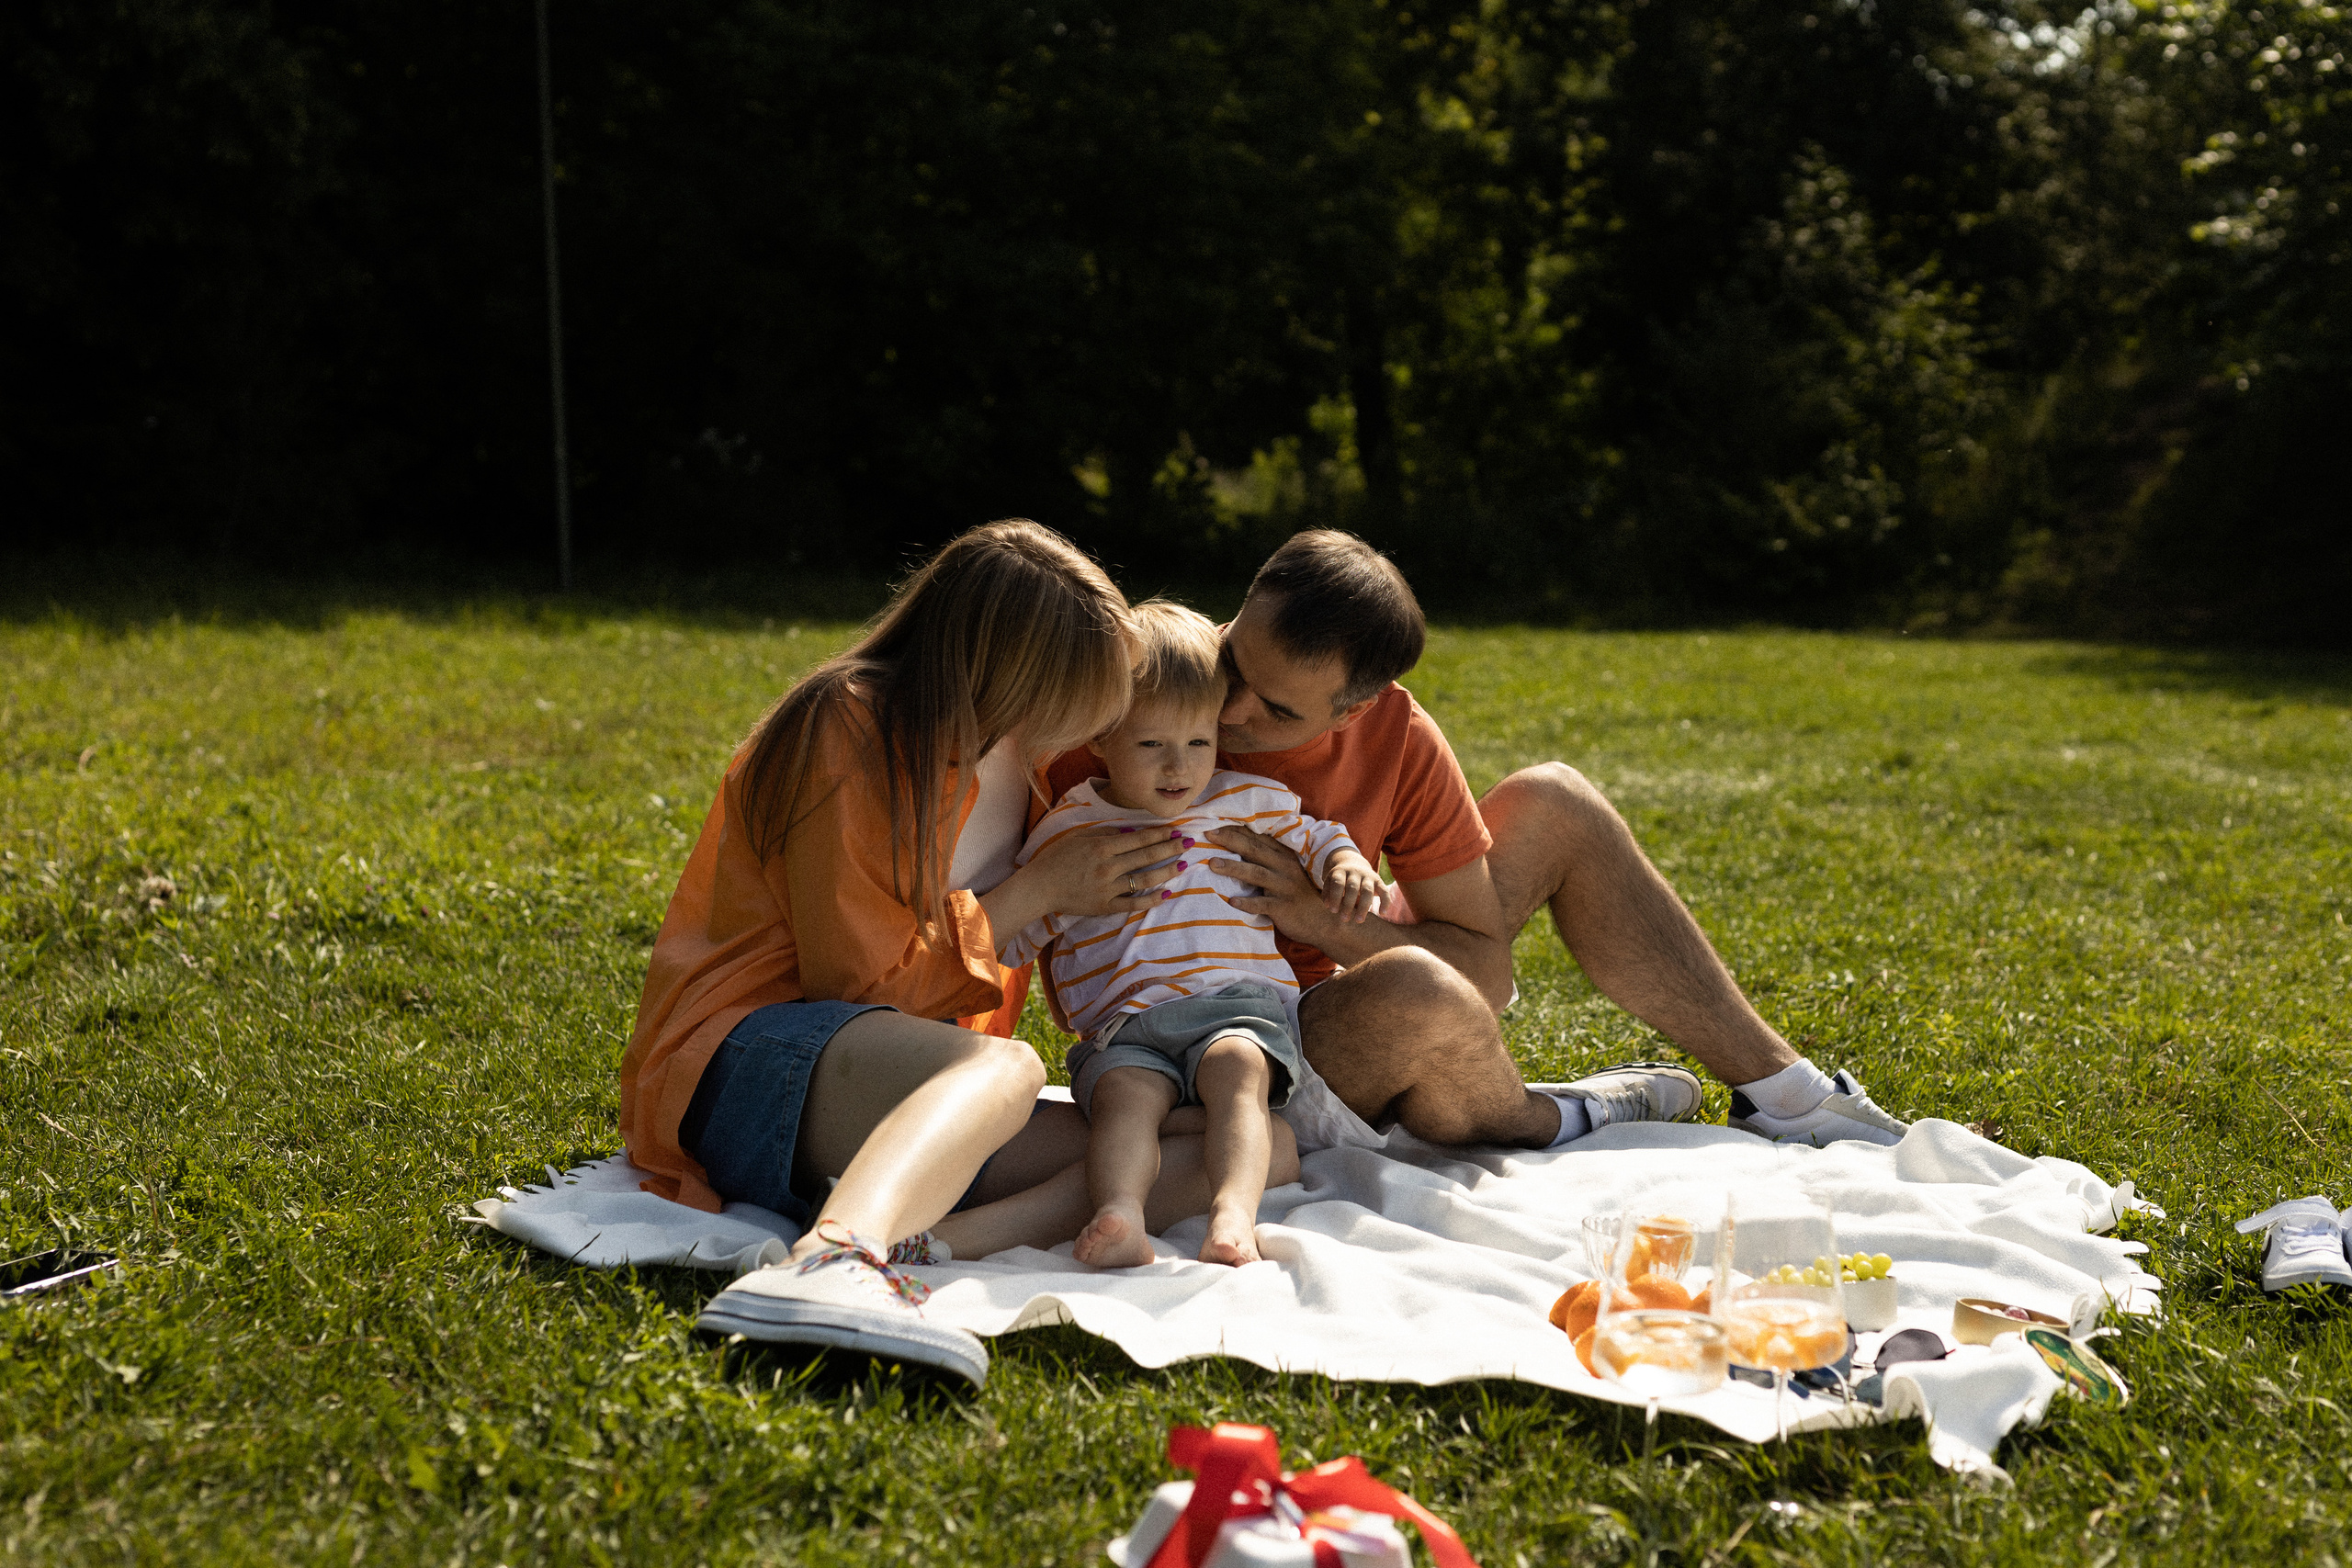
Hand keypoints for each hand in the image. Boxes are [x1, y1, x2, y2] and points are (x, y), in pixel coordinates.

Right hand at [1013, 822, 1189, 918]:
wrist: (1040, 886)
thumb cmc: (1057, 858)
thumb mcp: (1079, 837)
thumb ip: (1105, 833)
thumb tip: (1130, 831)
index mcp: (1103, 846)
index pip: (1139, 839)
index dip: (1160, 834)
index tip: (1176, 829)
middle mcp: (1109, 866)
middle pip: (1146, 856)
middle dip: (1170, 848)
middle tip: (1188, 843)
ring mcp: (1108, 888)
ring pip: (1144, 879)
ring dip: (1166, 871)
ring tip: (1182, 865)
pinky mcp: (1105, 906)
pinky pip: (1133, 903)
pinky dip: (1151, 899)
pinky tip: (1166, 893)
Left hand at [1202, 824, 1334, 944]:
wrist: (1323, 920)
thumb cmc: (1299, 894)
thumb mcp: (1287, 872)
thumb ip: (1268, 859)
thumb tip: (1238, 847)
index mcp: (1283, 856)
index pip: (1257, 838)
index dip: (1236, 830)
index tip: (1214, 823)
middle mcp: (1284, 867)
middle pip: (1254, 850)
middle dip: (1230, 840)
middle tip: (1208, 834)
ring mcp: (1284, 887)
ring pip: (1256, 874)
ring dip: (1233, 867)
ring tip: (1212, 864)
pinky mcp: (1283, 907)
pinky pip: (1263, 904)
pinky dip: (1247, 903)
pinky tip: (1231, 901)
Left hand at [1320, 851, 1380, 924]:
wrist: (1353, 863)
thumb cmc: (1339, 880)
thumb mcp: (1330, 882)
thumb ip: (1328, 893)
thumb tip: (1329, 906)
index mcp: (1341, 871)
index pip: (1338, 883)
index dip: (1335, 897)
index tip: (1334, 911)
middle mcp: (1355, 872)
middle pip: (1352, 887)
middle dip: (1348, 904)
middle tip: (1344, 919)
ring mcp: (1368, 876)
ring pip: (1367, 891)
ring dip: (1363, 907)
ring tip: (1358, 920)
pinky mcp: (1378, 880)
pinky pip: (1384, 891)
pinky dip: (1385, 901)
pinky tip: (1383, 913)